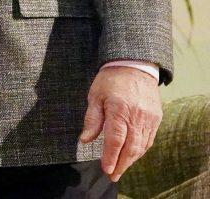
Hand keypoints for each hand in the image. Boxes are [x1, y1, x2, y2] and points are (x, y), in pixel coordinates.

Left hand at [79, 65, 162, 181]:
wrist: (134, 65)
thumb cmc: (110, 80)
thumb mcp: (95, 96)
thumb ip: (92, 119)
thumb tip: (85, 140)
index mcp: (119, 110)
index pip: (115, 140)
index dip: (111, 157)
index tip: (106, 170)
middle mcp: (136, 117)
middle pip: (131, 148)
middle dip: (122, 164)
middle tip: (113, 176)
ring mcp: (149, 118)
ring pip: (142, 146)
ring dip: (131, 160)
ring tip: (121, 168)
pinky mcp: (156, 118)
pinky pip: (150, 139)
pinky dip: (141, 150)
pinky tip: (133, 155)